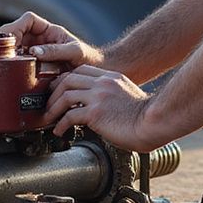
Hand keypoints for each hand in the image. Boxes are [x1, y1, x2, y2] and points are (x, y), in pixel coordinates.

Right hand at [0, 11, 102, 68]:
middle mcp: (38, 40)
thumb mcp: (75, 52)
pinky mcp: (32, 68)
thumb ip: (57, 51)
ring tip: (8, 66)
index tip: (13, 39)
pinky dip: (12, 68)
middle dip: (8, 43)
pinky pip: (17, 65)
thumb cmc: (87, 58)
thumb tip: (34, 52)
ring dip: (8, 57)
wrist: (91, 74)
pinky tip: (12, 75)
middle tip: (5, 56)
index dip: (17, 26)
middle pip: (15, 35)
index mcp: (48, 30)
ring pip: (13, 51)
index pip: (28, 20)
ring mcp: (33, 54)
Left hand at [43, 64, 159, 150]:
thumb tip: (100, 109)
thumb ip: (112, 96)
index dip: (65, 81)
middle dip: (54, 92)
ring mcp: (99, 96)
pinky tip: (59, 131)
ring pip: (65, 95)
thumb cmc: (145, 117)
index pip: (80, 71)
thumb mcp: (127, 97)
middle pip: (68, 79)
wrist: (153, 123)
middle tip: (48, 105)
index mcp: (111, 77)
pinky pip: (70, 115)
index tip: (58, 92)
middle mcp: (103, 83)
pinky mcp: (96, 112)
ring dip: (53, 108)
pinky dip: (60, 124)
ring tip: (49, 119)